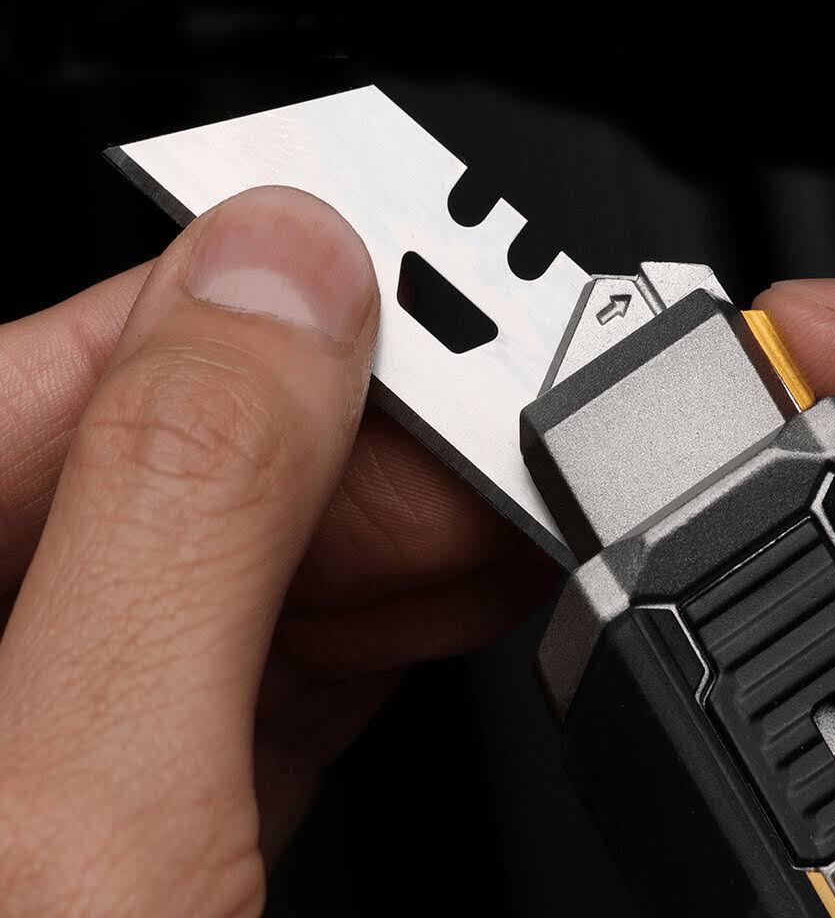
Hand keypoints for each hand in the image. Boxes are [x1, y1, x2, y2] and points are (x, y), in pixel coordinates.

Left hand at [0, 187, 551, 914]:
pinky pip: (273, 672)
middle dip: (360, 443)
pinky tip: (459, 590)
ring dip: (396, 534)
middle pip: (176, 466)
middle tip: (500, 424)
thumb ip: (182, 515)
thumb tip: (284, 269)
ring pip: (245, 567)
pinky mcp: (157, 821)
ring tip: (509, 505)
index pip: (75, 366)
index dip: (253, 313)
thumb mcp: (86, 799)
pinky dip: (381, 629)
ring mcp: (69, 739)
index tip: (406, 288)